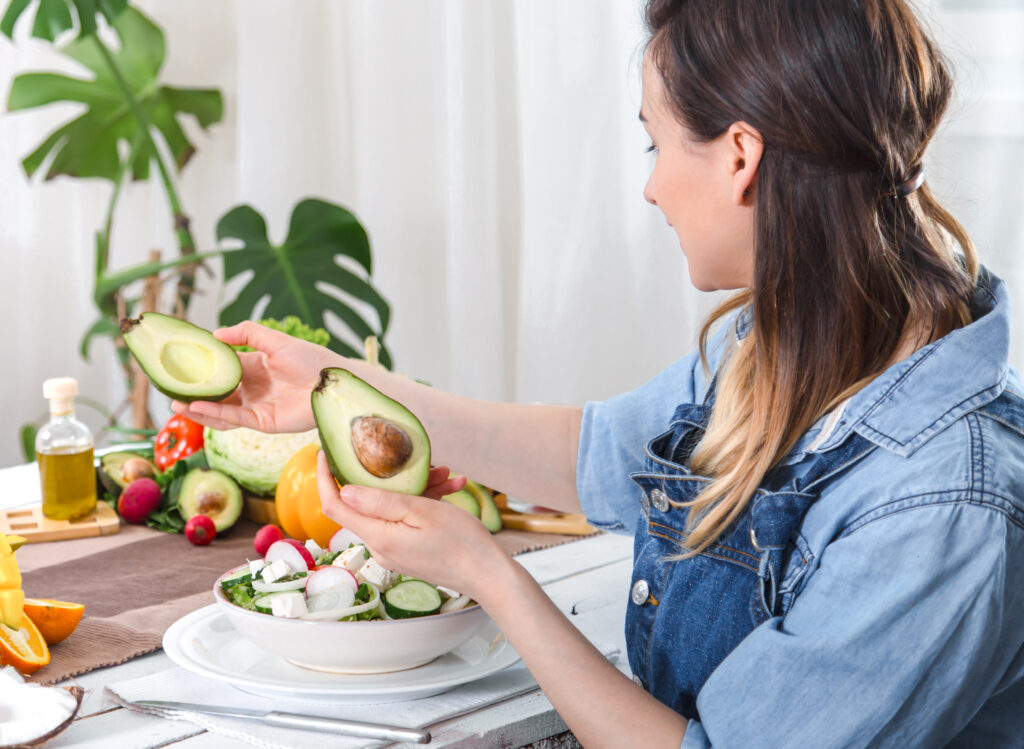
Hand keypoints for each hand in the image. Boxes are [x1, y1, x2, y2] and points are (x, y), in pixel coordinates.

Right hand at [170, 321, 339, 432]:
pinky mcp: (263, 422)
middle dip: (193, 392)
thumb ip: (246, 333)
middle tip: (169, 389)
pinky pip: (234, 419)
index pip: (220, 369)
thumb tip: (215, 334)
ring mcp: (256, 406)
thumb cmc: (310, 358)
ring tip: (176, 402)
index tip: (177, 364)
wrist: (333, 382)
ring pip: (220, 410)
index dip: (200, 368)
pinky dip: (214, 414)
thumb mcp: (275, 339)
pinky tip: (197, 406)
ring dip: (198, 408)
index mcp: (253, 367)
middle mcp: (251, 388)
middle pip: (216, 393)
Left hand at [316, 452, 505, 596]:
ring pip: (392, 509)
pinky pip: (406, 520)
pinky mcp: (408, 551)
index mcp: (378, 536)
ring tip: (446, 476)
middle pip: (368, 504)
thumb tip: (345, 491)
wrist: (489, 575)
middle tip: (420, 463)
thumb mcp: (421, 512)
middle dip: (389, 478)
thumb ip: (380, 502)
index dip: (325, 479)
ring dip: (417, 488)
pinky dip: (424, 503)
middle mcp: (380, 546)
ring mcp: (394, 550)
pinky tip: (449, 490)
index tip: (325, 455)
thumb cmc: (462, 543)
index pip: (334, 506)